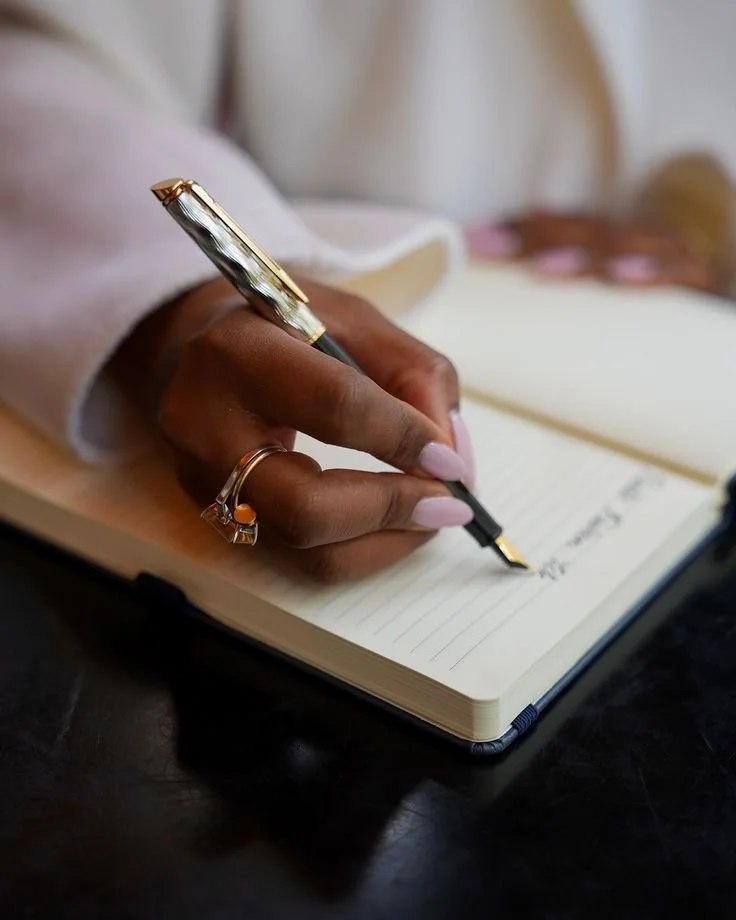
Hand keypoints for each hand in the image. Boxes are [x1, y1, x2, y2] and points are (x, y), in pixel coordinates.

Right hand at [113, 276, 475, 582]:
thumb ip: (412, 375)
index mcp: (239, 351)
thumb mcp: (354, 320)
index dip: (405, 439)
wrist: (197, 349)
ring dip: (385, 540)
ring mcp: (204, 480)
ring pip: (305, 546)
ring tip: (429, 514)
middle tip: (447, 503)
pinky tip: (392, 523)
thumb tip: (449, 456)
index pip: (336, 407)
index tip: (452, 460)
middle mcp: (204, 425)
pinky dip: (361, 549)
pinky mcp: (215, 515)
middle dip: (393, 510)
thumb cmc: (284, 329)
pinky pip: (299, 558)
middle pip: (306, 506)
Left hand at [468, 209, 727, 294]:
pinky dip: (652, 272)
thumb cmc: (665, 320)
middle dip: (533, 238)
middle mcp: (646, 242)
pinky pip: (680, 274)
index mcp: (621, 243)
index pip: (566, 225)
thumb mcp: (616, 297)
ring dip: (581, 255)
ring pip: (626, 246)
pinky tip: (621, 277)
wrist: (723, 333)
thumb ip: (578, 290)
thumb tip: (525, 282)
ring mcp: (676, 259)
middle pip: (586, 230)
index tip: (474, 237)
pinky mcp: (703, 285)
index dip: (521, 226)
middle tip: (486, 249)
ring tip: (541, 268)